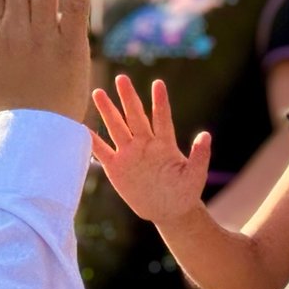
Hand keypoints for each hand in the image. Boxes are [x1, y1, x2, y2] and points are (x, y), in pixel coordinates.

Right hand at [91, 75, 209, 225]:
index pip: (162, 118)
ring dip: (107, 111)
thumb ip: (200, 155)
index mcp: (164, 144)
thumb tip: (206, 135)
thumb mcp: (195, 174)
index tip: (158, 83)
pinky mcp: (116, 168)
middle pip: (134, 116)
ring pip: (116, 128)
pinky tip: (83, 128)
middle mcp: (145, 144)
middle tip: (121, 78)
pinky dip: (93, 141)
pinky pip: (102, 152)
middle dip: (128, 97)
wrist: (169, 211)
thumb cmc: (185, 191)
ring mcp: (129, 154)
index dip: (160, 102)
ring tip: (98, 91)